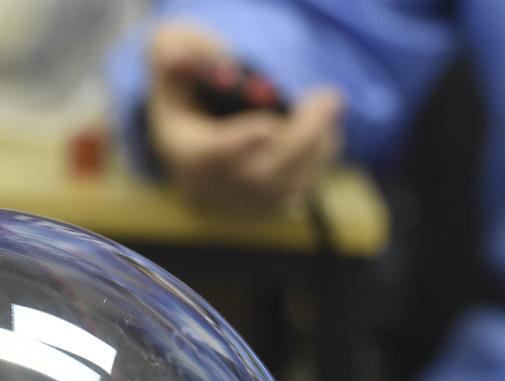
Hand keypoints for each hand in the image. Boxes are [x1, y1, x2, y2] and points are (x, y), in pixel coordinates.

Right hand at [146, 23, 343, 214]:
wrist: (199, 125)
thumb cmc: (189, 81)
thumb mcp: (174, 55)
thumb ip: (174, 48)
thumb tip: (174, 55)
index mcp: (182, 149)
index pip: (207, 157)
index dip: (236, 145)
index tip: (267, 128)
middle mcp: (209, 186)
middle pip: (258, 176)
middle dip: (299, 137)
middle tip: (330, 98)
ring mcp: (239, 203)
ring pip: (287, 185)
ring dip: (316, 144)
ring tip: (325, 104)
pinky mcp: (267, 207)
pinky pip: (301, 190)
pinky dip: (318, 157)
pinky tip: (321, 127)